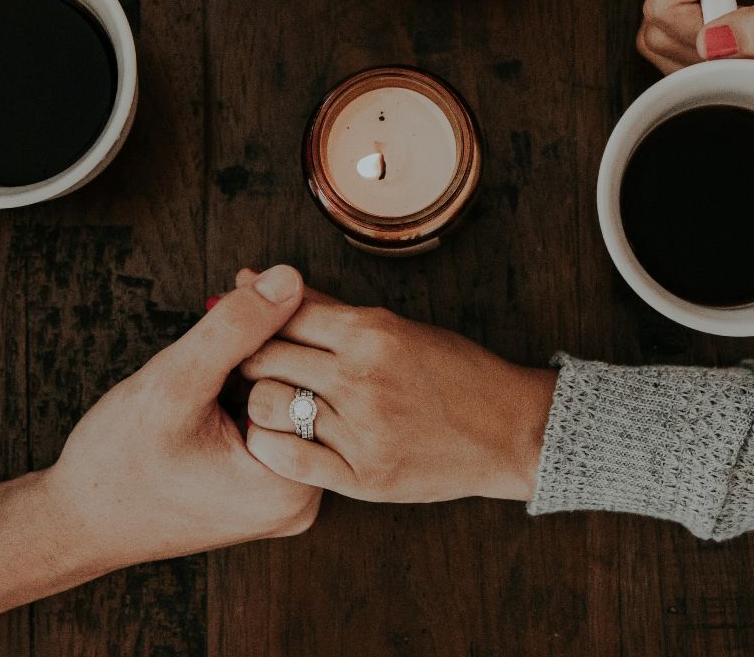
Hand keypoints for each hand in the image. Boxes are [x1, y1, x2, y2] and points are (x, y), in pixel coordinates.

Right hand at [33, 265, 321, 569]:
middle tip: (232, 294)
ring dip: (260, 360)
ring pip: (289, 402)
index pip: (315, 376)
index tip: (246, 284)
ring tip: (219, 335)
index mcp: (292, 484)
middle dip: (272, 336)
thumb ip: (235, 329)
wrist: (80, 522)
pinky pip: (273, 423)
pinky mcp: (265, 493)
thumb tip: (290, 279)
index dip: (282, 320)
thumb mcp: (175, 383)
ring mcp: (285, 499)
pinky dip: (250, 388)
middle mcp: (301, 499)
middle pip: (307, 389)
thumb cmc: (117, 462)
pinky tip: (220, 370)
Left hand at [232, 270, 557, 502]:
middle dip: (248, 359)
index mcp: (371, 332)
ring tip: (270, 402)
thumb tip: (255, 277)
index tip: (246, 329)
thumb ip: (323, 306)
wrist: (507, 430)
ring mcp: (362, 429)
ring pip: (267, 406)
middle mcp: (362, 378)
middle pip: (264, 357)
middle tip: (249, 367)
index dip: (253, 320)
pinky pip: (287, 458)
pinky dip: (270, 445)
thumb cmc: (452, 371)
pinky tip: (280, 438)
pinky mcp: (363, 475)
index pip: (281, 314)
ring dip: (259, 402)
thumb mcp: (393, 326)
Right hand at [637, 0, 753, 71]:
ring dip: (697, 52)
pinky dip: (696, 45)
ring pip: (657, 28)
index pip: (667, 6)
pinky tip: (730, 38)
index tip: (744, 46)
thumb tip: (711, 43)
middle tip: (748, 46)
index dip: (698, 41)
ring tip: (741, 41)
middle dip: (700, 50)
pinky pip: (668, 26)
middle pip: (658, 20)